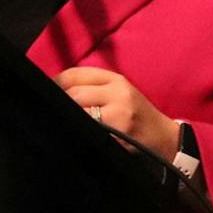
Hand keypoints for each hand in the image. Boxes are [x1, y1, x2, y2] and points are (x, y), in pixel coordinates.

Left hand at [56, 67, 178, 160]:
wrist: (164, 138)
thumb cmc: (137, 114)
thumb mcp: (120, 93)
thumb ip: (93, 86)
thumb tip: (56, 88)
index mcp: (115, 79)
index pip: (74, 74)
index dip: (55, 83)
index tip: (47, 93)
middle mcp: (118, 93)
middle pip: (74, 93)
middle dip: (59, 102)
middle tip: (51, 111)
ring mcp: (118, 115)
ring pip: (79, 112)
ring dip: (66, 118)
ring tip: (61, 122)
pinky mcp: (118, 135)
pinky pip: (89, 130)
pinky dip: (78, 132)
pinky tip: (74, 134)